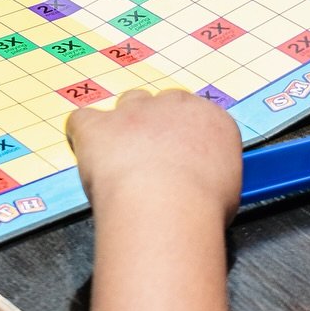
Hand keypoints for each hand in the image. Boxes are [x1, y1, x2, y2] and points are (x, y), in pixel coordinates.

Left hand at [66, 88, 242, 222]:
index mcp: (209, 118)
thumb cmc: (201, 207)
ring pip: (126, 103)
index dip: (183, 135)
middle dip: (155, 126)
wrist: (166, 208)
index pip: (194, 113)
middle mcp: (173, 105)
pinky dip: (81, 135)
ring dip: (123, 125)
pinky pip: (83, 120)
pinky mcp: (98, 125)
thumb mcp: (228, 189)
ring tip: (121, 160)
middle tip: (151, 162)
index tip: (179, 156)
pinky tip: (87, 152)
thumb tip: (206, 182)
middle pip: (161, 102)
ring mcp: (133, 111)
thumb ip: (213, 171)